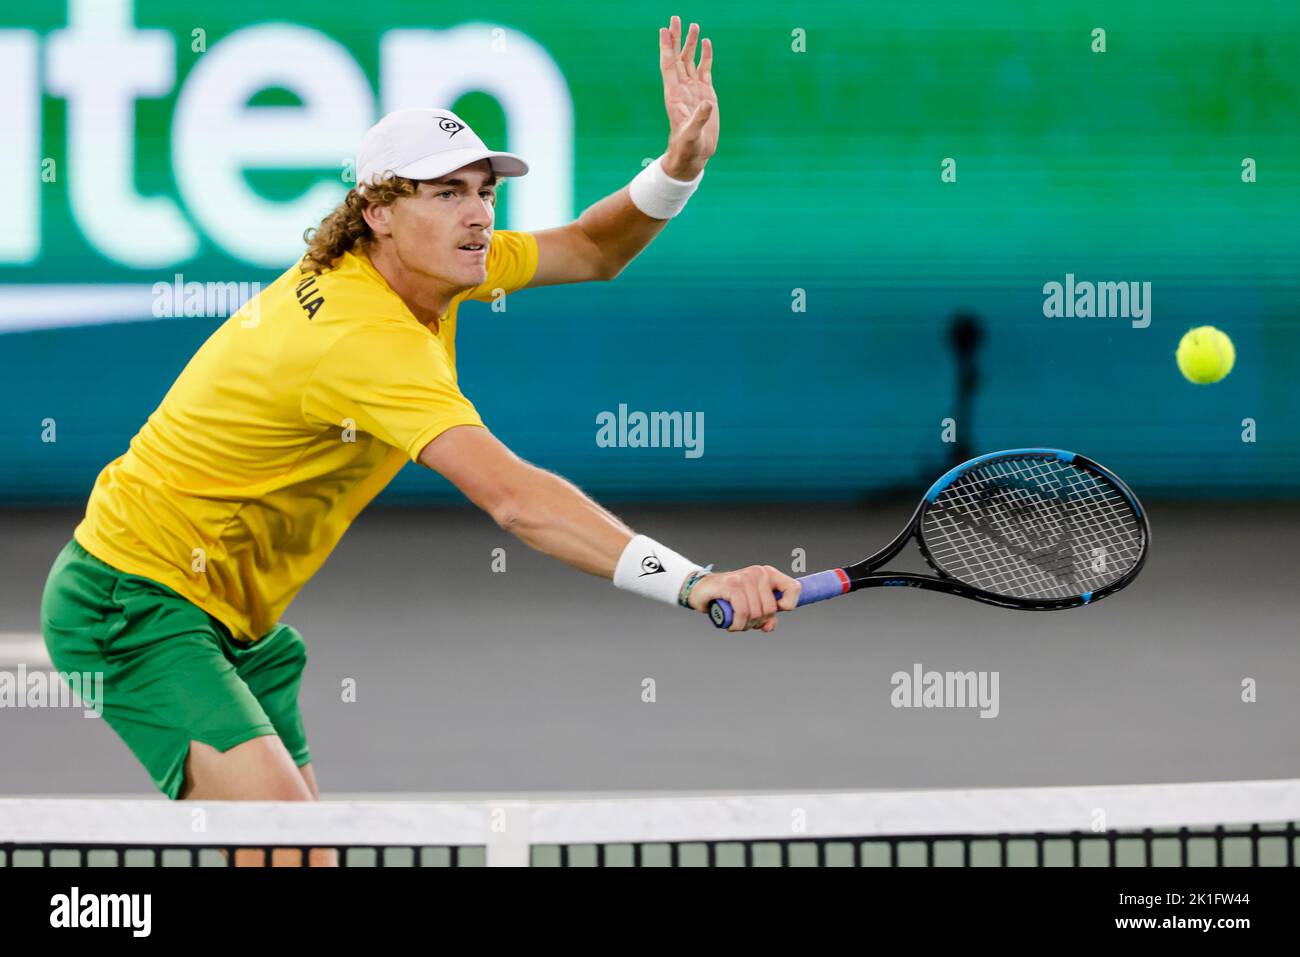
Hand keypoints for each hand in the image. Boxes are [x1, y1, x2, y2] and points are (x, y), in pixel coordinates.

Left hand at [658, 15, 718, 179]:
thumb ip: (698, 118)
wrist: (694, 155)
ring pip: (690, 61)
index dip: (666, 48)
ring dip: (691, 44)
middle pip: (677, 58)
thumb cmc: (688, 147)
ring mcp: (694, 90)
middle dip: (677, 39)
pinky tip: (707, 44)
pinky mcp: (706, 94)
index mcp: (674, 95)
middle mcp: (682, 89)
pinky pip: (705, 71)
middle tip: (675, 19)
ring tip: (694, 26)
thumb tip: (707, 103)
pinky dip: (705, 57)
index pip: (668, 66)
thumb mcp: (692, 134)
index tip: (664, 30)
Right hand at [687, 565, 800, 632]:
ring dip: (745, 625)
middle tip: (746, 621)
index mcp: (768, 574)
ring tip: (737, 622)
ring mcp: (745, 578)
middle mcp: (758, 573)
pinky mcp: (731, 585)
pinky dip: (737, 624)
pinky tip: (731, 625)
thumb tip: (769, 626)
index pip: (794, 588)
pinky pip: (742, 612)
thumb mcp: (752, 604)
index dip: (788, 605)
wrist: (703, 590)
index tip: (775, 612)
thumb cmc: (729, 597)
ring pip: (756, 613)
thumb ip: (765, 615)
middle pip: (771, 609)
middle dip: (758, 622)